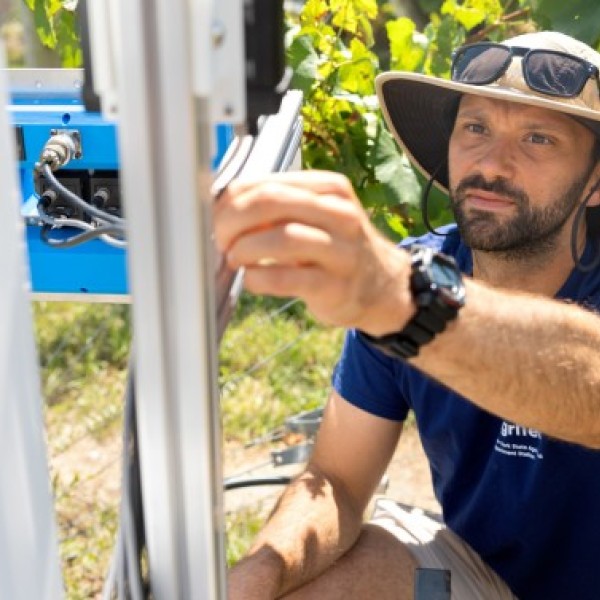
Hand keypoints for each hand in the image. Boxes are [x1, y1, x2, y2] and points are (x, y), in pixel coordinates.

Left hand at [214, 170, 414, 334]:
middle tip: (221, 240)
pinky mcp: (335, 286)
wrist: (382, 286)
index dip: (231, 201)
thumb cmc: (336, 249)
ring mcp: (341, 251)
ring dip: (244, 249)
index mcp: (330, 189)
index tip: (217, 219)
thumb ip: (278, 207)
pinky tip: (252, 280)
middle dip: (232, 221)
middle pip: (271, 202)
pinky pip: (286, 278)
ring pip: (281, 238)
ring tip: (235, 259)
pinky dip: (258, 278)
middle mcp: (340, 214)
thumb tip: (221, 209)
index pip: (267, 183)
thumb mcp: (317, 216)